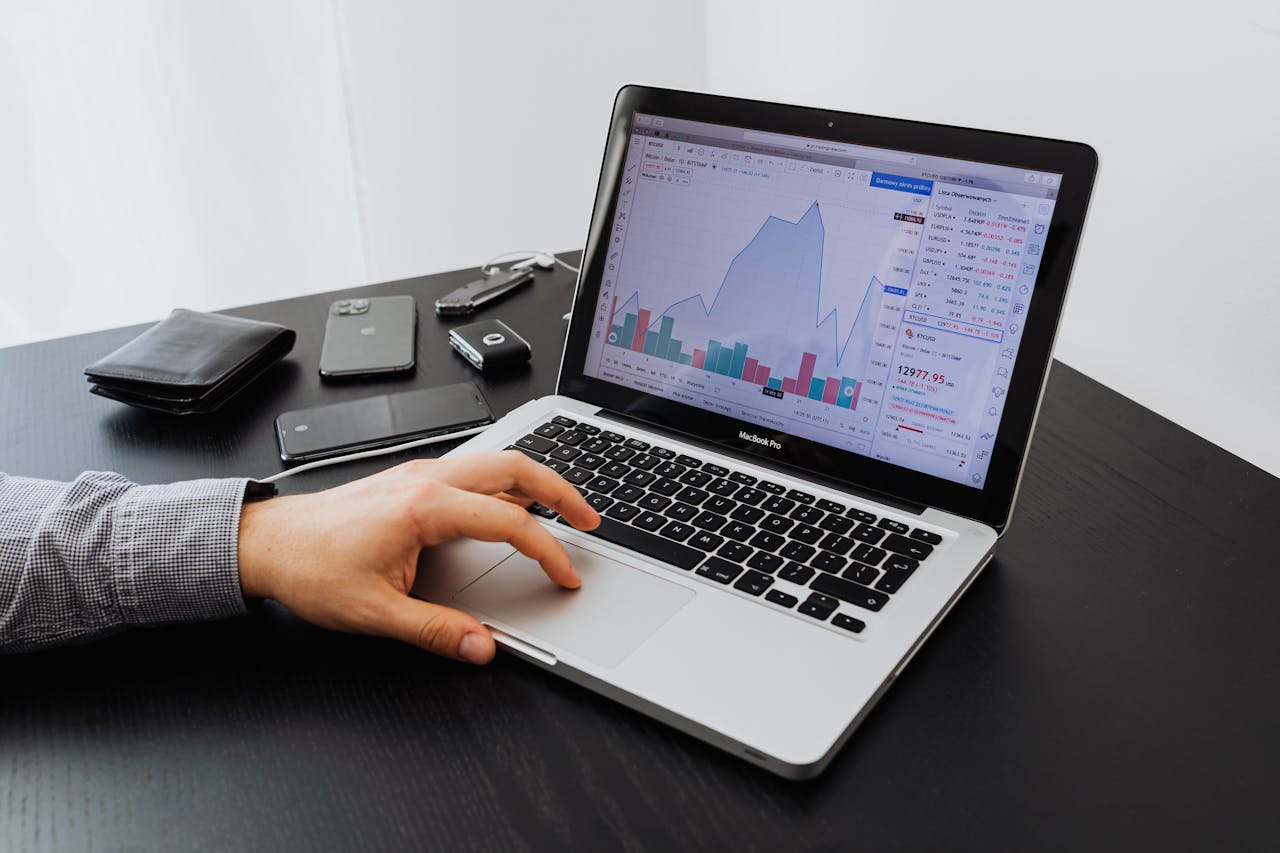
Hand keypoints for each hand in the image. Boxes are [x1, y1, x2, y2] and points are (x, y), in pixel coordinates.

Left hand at [236, 451, 599, 663]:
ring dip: (538, 480)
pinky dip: (509, 483)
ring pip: (496, 461)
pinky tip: (513, 506)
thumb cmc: (311, 568)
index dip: (547, 551)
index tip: (565, 576)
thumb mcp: (374, 613)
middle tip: (590, 520)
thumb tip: (482, 646)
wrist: (268, 542)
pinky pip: (475, 469)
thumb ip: (435, 631)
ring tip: (564, 509)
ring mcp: (420, 474)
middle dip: (562, 490)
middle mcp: (427, 480)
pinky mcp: (413, 479)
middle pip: (515, 467)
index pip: (509, 522)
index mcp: (424, 508)